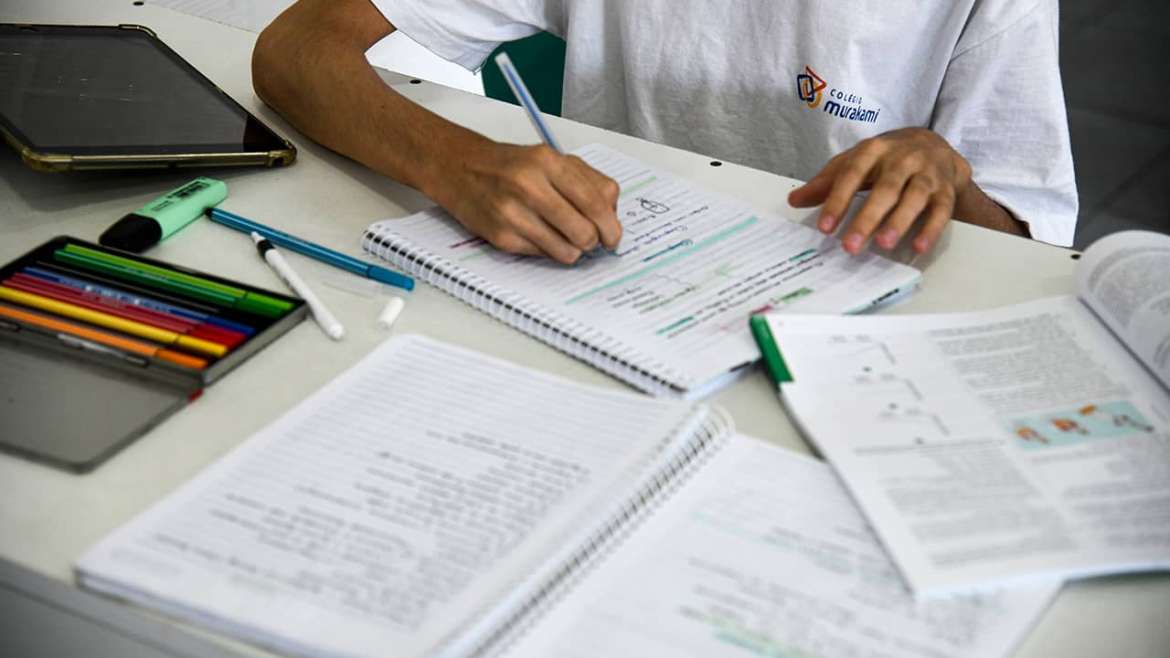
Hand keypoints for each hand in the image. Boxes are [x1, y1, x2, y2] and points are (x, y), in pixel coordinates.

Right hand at [428, 142, 621, 263]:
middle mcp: (529, 186)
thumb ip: (587, 180)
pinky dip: (550, 251)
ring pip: (566, 250)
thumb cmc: (510, 166)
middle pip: (584, 230)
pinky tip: (541, 236)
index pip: (595, 202)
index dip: (611, 226)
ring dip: (574, 250)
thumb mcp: (551, 158)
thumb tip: (611, 214)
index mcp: (547, 162)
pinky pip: (543, 256)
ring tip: (566, 239)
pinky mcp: (501, 236)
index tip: (613, 236)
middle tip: (592, 240)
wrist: (461, 168)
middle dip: (594, 241)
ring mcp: (513, 213)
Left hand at [788, 128, 972, 254]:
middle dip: (867, 217)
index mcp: (874, 150)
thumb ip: (827, 182)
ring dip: (900, 222)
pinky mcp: (945, 190)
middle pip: (885, 188)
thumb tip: (794, 200)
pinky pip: (941, 210)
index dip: (838, 200)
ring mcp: (927, 174)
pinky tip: (918, 248)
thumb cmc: (885, 159)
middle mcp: (903, 159)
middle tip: (850, 245)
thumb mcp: (855, 163)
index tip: (825, 228)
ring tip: (883, 244)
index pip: (852, 174)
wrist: (934, 145)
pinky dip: (931, 229)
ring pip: (914, 197)